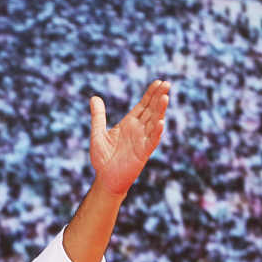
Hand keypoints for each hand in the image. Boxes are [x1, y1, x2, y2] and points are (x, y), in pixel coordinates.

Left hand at [89, 80, 169, 195]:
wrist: (105, 179)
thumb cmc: (102, 158)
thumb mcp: (97, 134)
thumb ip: (98, 116)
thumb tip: (94, 97)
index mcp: (129, 124)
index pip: (143, 105)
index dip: (150, 94)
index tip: (158, 82)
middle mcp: (138, 130)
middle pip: (151, 111)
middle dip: (158, 98)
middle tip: (167, 84)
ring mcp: (142, 140)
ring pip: (154, 123)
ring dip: (160, 111)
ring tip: (165, 98)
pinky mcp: (143, 153)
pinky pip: (152, 141)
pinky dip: (157, 132)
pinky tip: (161, 122)